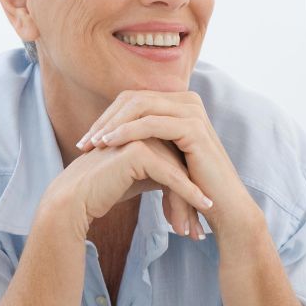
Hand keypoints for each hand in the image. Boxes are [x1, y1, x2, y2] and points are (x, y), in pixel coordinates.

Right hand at [42, 135, 214, 241]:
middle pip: (180, 165)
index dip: (189, 189)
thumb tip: (189, 181)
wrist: (74, 200)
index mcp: (144, 132)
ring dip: (190, 204)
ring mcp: (141, 138)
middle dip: (191, 201)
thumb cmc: (103, 191)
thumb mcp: (139, 178)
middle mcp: (144, 131)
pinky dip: (188, 195)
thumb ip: (161, 171)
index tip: (197, 218)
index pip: (177, 159)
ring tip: (197, 233)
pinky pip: (171, 176)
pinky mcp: (138, 152)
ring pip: (178, 171)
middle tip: (198, 231)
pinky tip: (201, 209)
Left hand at [76, 89, 259, 236]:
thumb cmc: (191, 185)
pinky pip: (151, 123)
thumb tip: (107, 135)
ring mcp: (192, 111)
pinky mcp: (193, 127)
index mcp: (179, 103)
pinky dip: (127, 131)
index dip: (107, 117)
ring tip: (92, 144)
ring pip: (140, 106)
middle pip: (133, 99)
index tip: (87, 140)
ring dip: (111, 124)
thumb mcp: (163, 156)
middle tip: (83, 143)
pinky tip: (109, 144)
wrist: (223, 206)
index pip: (133, 100)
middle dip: (105, 120)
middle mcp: (188, 100)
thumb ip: (144, 140)